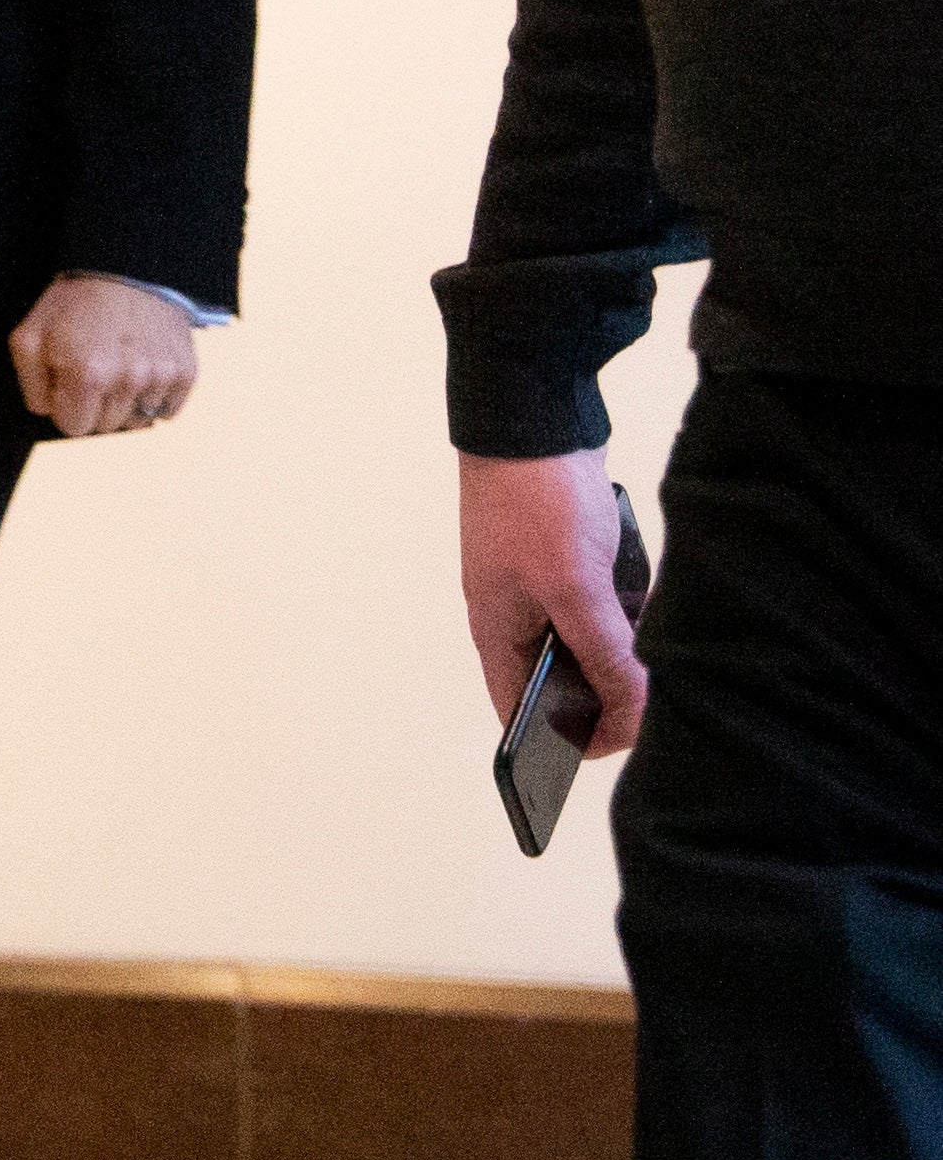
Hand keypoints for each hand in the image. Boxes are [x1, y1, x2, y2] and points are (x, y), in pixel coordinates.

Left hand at [10, 276, 197, 436]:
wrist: (128, 267)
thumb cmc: (74, 302)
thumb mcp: (30, 335)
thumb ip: (31, 384)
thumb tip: (49, 413)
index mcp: (88, 374)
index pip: (74, 426)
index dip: (66, 406)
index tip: (69, 382)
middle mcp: (129, 380)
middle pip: (106, 426)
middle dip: (94, 405)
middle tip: (94, 368)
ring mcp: (161, 377)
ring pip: (136, 421)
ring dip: (124, 402)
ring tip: (119, 366)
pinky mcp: (186, 373)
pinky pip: (167, 411)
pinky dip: (154, 398)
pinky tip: (142, 371)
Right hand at [461, 450, 646, 755]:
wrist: (535, 418)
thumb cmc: (535, 501)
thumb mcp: (576, 589)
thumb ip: (606, 655)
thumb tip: (637, 716)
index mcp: (498, 630)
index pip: (523, 710)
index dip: (567, 736)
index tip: (624, 742)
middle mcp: (518, 613)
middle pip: (564, 678)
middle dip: (611, 689)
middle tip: (659, 691)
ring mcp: (544, 581)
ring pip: (592, 639)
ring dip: (626, 644)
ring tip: (660, 639)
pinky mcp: (572, 554)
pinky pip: (606, 602)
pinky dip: (632, 606)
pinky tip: (656, 597)